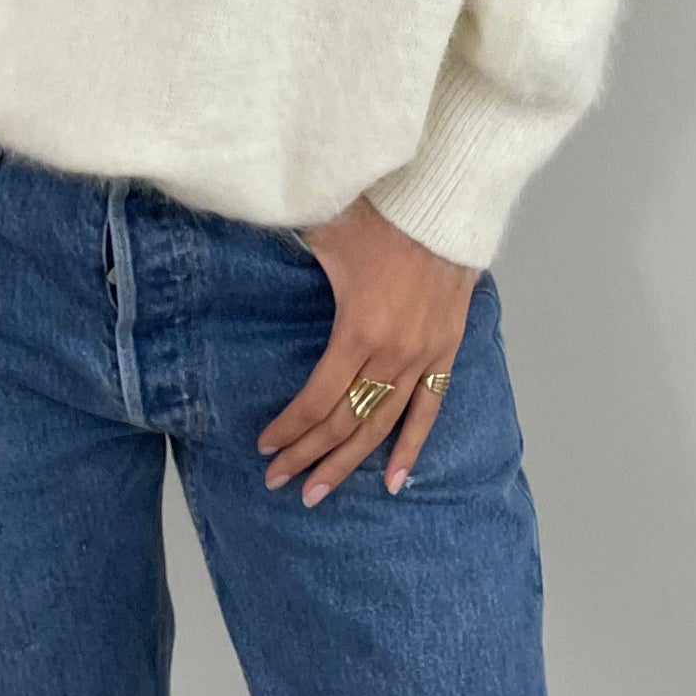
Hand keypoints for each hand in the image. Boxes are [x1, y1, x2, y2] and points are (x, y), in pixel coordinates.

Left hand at [256, 197, 478, 505]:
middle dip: (308, 455)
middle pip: (345, 422)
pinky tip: (394, 481)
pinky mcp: (446, 350)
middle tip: (278, 482)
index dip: (290, 428)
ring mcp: (423, 357)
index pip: (317, 399)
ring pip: (382, 426)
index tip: (266, 446)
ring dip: (348, 462)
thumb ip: (289, 252)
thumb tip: (249, 240)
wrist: (446, 202)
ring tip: (319, 492)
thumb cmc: (381, 212)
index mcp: (358, 331)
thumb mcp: (325, 232)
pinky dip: (412, 447)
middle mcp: (392, 355)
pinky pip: (430, 410)